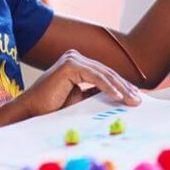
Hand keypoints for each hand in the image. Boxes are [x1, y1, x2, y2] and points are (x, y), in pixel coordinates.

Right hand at [18, 49, 142, 117]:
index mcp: (77, 64)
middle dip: (124, 87)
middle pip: (107, 72)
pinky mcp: (70, 64)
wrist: (31, 112)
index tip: (135, 97)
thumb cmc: (52, 108)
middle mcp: (75, 57)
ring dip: (120, 88)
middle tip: (138, 100)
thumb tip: (120, 96)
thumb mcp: (80, 99)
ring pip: (103, 74)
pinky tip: (118, 97)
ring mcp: (72, 58)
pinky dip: (108, 87)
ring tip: (131, 100)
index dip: (121, 85)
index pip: (105, 74)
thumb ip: (96, 94)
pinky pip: (95, 77)